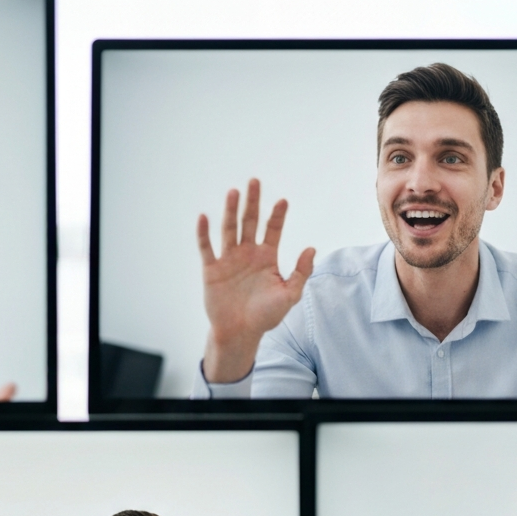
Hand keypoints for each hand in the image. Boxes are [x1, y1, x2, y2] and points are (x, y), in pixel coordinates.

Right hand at [199, 178, 315, 383]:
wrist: (240, 334)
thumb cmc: (265, 317)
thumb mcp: (289, 295)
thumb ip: (301, 272)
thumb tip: (312, 248)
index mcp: (266, 258)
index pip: (273, 230)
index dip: (277, 215)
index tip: (282, 201)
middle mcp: (247, 254)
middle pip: (250, 222)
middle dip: (252, 202)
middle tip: (254, 182)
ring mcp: (229, 260)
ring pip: (229, 229)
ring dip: (230, 211)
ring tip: (233, 193)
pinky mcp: (212, 270)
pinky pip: (207, 248)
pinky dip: (204, 233)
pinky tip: (204, 217)